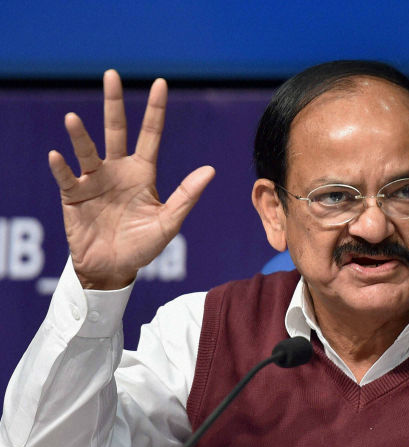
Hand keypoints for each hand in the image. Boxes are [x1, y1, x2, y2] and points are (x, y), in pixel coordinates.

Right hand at [49, 70, 214, 289]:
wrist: (114, 268)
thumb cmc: (143, 246)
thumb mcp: (168, 223)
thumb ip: (186, 196)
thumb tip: (210, 170)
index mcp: (143, 173)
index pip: (151, 135)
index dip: (155, 110)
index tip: (161, 83)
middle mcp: (118, 170)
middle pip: (116, 130)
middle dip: (114, 103)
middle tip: (112, 74)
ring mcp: (94, 181)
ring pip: (87, 150)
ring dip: (80, 136)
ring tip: (73, 119)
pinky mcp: (73, 196)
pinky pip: (65, 178)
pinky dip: (61, 168)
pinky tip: (57, 156)